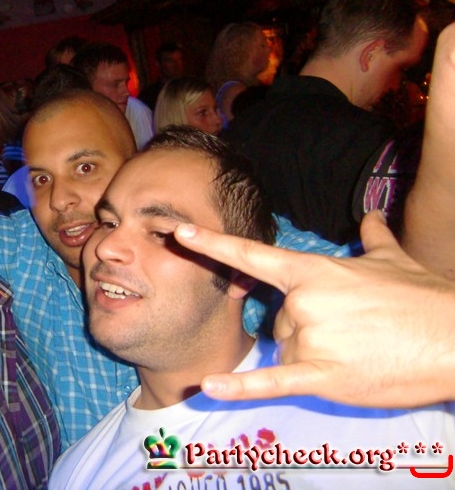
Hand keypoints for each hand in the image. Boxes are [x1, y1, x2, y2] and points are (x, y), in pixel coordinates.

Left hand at [173, 210, 454, 407]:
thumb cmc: (424, 298)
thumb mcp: (393, 261)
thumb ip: (372, 239)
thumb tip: (369, 216)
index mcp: (313, 272)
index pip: (252, 255)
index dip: (214, 244)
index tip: (179, 233)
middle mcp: (303, 302)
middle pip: (278, 320)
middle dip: (306, 328)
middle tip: (352, 331)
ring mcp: (311, 339)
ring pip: (287, 350)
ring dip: (313, 355)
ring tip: (357, 350)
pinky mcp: (323, 376)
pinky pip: (273, 383)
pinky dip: (241, 388)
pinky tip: (210, 388)